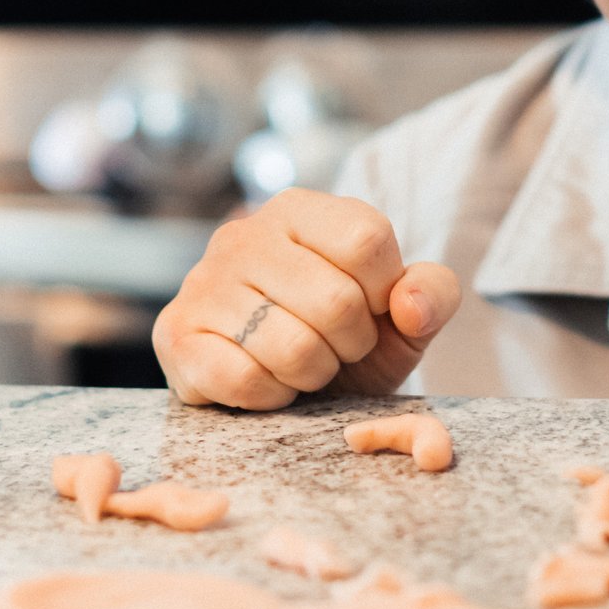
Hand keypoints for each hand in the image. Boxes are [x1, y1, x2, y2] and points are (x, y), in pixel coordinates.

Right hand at [152, 188, 461, 408]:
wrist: (277, 392)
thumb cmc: (342, 341)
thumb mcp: (402, 316)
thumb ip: (432, 294)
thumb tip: (408, 307)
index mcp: (300, 210)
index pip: (367, 239)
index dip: (382, 292)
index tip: (370, 309)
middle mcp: (244, 235)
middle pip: (336, 302)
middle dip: (352, 344)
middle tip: (335, 347)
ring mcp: (203, 282)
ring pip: (292, 348)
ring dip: (314, 375)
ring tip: (302, 365)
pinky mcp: (176, 334)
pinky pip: (246, 380)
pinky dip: (272, 397)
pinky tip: (268, 383)